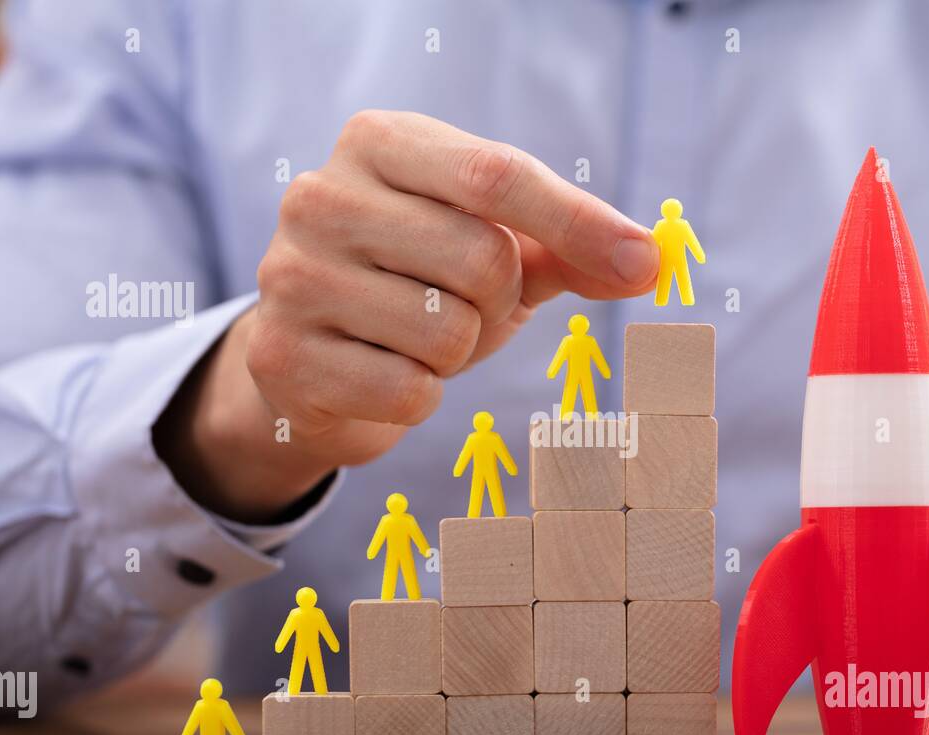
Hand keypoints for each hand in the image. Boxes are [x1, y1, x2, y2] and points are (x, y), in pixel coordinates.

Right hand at [155, 111, 657, 521]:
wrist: (313, 358)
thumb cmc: (418, 286)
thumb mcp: (492, 249)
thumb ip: (567, 245)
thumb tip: (648, 262)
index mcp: (379, 143)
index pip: (496, 175)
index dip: (578, 223)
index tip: (642, 265)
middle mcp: (321, 196)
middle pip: (482, 260)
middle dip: (498, 302)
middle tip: (464, 306)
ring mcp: (291, 276)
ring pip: (447, 333)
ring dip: (458, 353)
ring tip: (417, 339)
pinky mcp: (280, 356)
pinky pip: (409, 393)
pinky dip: (418, 398)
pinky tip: (382, 376)